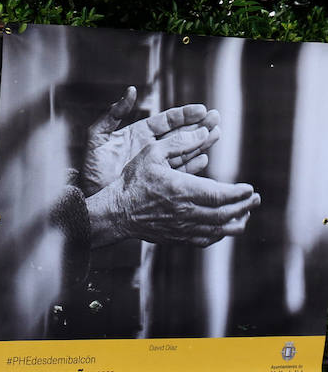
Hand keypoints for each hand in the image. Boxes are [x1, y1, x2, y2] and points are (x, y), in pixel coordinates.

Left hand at [81, 86, 219, 194]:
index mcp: (140, 133)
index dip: (184, 115)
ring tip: (217, 134)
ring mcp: (157, 164)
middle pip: (180, 133)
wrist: (88, 196)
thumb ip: (113, 115)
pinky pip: (179, 172)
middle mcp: (151, 147)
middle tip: (216, 119)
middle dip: (199, 126)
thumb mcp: (97, 138)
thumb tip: (131, 91)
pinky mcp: (159, 181)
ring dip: (201, 143)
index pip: (167, 120)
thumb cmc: (91, 167)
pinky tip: (204, 159)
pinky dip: (191, 167)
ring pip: (184, 151)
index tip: (201, 109)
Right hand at [88, 130, 259, 246]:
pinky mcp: (176, 238)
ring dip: (236, 222)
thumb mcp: (152, 154)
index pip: (220, 194)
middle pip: (224, 213)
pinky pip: (205, 240)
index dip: (239, 193)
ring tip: (246, 215)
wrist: (115, 212)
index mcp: (181, 190)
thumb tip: (205, 132)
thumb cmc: (133, 181)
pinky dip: (219, 234)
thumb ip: (179, 143)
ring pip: (218, 229)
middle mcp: (184, 212)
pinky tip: (224, 227)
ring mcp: (181, 228)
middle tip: (255, 200)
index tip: (250, 188)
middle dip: (244, 207)